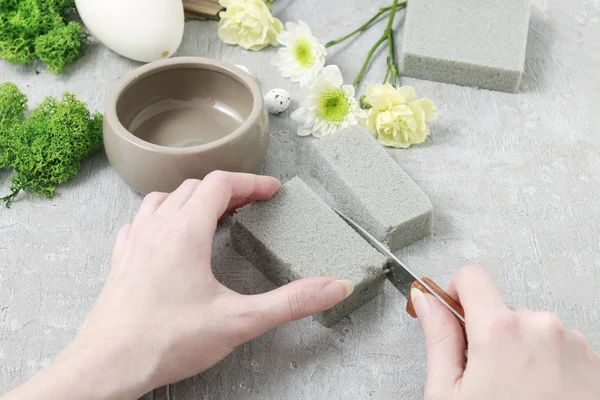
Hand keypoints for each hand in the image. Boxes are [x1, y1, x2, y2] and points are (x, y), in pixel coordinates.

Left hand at [2, 172, 352, 399]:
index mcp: (186, 232)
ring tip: (211, 211)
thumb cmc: (166, 341)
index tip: (271, 190)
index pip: (221, 184)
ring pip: (163, 199)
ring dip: (191, 197)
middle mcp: (158, 228)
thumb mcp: (239, 321)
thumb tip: (333, 287)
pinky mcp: (122, 262)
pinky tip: (165, 234)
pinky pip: (140, 222)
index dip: (251, 182)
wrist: (108, 366)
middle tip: (250, 201)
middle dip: (227, 189)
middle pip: (194, 187)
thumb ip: (290, 302)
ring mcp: (135, 243)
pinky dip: (160, 216)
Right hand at [411, 265, 599, 399]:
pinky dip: (545, 363)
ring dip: (519, 350)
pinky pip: (557, 346)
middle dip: (488, 334)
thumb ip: (438, 339)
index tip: (453, 314)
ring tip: (517, 392)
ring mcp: (571, 342)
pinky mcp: (592, 359)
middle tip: (485, 377)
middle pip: (501, 309)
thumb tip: (427, 303)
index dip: (454, 293)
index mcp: (500, 331)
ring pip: (530, 329)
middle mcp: (540, 327)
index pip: (471, 276)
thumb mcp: (449, 395)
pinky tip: (540, 395)